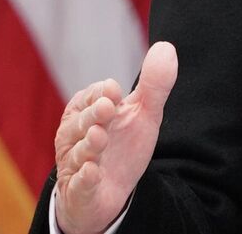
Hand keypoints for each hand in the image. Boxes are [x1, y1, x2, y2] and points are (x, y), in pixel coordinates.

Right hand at [53, 42, 177, 233]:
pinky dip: (85, 178)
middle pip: (81, 123)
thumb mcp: (143, 114)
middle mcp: (74, 136)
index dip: (102, 93)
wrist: (109, 193)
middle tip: (108, 108)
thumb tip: (166, 47)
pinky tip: (92, 172)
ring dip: (89, 145)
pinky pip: (79, 184)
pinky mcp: (79, 192)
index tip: (115, 91)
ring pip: (78, 153)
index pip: (91, 96)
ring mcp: (74, 164)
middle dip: (94, 115)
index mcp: (87, 111)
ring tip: (99, 137)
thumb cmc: (122, 147)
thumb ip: (154, 85)